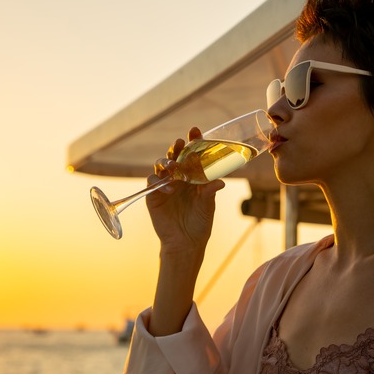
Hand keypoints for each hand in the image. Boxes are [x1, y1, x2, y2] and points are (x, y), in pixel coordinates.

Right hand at [145, 127, 225, 253]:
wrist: (186, 243)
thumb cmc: (199, 223)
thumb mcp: (207, 206)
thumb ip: (210, 192)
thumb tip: (221, 181)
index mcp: (192, 175)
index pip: (192, 154)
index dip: (192, 141)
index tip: (195, 130)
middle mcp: (178, 177)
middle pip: (174, 155)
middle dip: (176, 147)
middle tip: (180, 142)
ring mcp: (164, 185)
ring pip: (160, 165)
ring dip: (165, 161)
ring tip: (173, 166)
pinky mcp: (153, 196)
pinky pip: (152, 182)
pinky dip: (158, 182)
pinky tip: (169, 188)